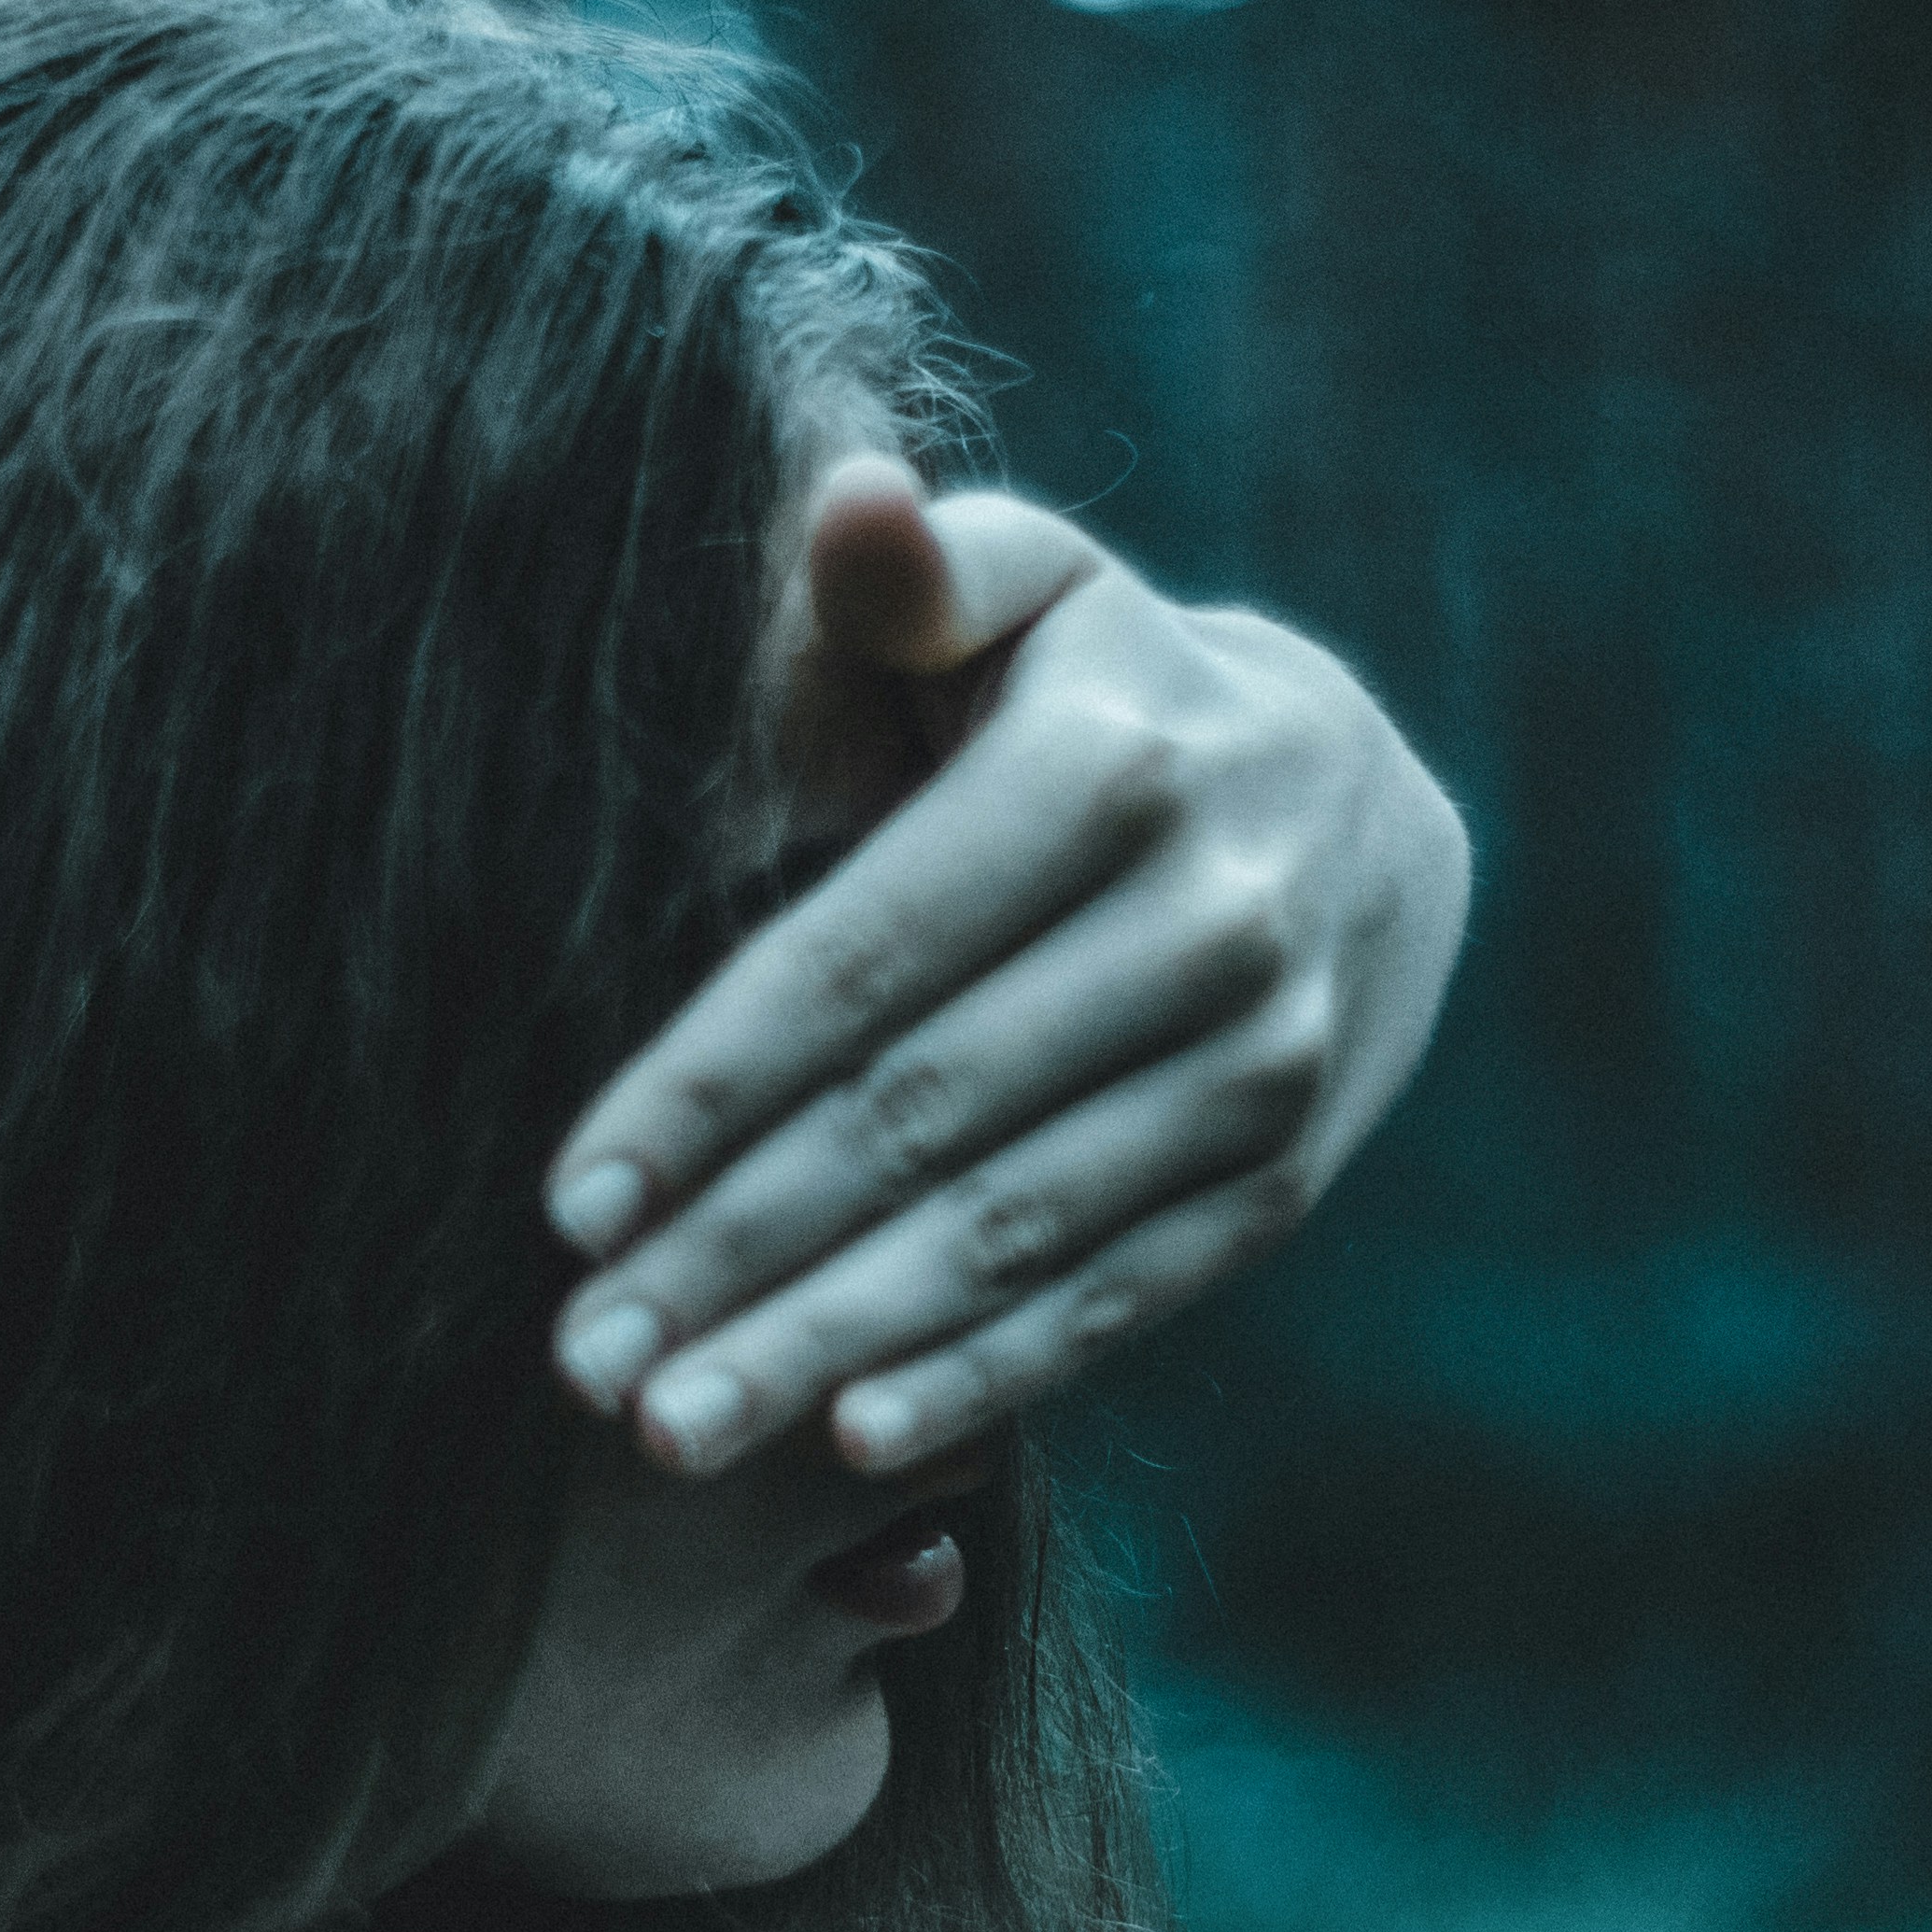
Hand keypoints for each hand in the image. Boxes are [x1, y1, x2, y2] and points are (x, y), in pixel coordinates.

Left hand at [540, 458, 1469, 1475]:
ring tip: (671, 1425)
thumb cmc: (1102, 690)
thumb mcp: (1027, 593)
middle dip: (737, 1251)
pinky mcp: (1283, 1181)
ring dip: (829, 1343)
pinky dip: (983, 1374)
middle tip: (584, 1358)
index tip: (568, 1204)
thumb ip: (913, 572)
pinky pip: (1113, 1295)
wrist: (1364, 806)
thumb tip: (844, 492)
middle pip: (919, 1119)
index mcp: (1111, 769)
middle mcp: (1208, 924)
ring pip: (1007, 1232)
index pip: (862, 957)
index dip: (707, 1089)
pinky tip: (849, 1440)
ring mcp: (1265, 1066)